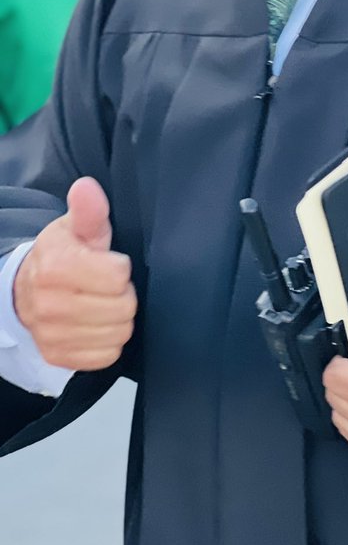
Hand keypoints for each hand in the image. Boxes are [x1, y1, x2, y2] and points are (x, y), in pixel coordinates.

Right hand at [13, 178, 136, 371]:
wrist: (27, 289)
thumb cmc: (61, 254)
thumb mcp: (76, 227)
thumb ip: (89, 210)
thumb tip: (86, 187)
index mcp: (55, 267)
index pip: (119, 276)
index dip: (120, 268)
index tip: (107, 262)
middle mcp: (49, 305)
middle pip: (123, 307)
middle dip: (122, 294)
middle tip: (106, 285)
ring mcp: (51, 335)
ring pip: (118, 333)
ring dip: (117, 318)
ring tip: (101, 302)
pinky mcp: (58, 357)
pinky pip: (106, 356)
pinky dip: (107, 341)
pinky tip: (95, 324)